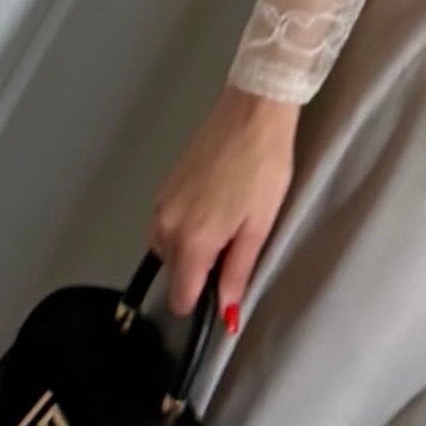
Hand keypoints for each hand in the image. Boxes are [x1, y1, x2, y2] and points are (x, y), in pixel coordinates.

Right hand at [148, 84, 300, 319]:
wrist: (251, 114)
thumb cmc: (263, 170)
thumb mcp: (259, 226)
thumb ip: (238, 271)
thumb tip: (226, 310)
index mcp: (192, 241)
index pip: (179, 296)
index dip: (200, 303)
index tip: (221, 293)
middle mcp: (166, 225)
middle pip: (172, 272)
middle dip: (198, 271)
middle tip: (234, 247)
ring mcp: (161, 203)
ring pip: (166, 248)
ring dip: (190, 249)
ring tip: (226, 225)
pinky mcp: (164, 186)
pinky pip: (165, 224)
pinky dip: (184, 228)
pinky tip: (212, 208)